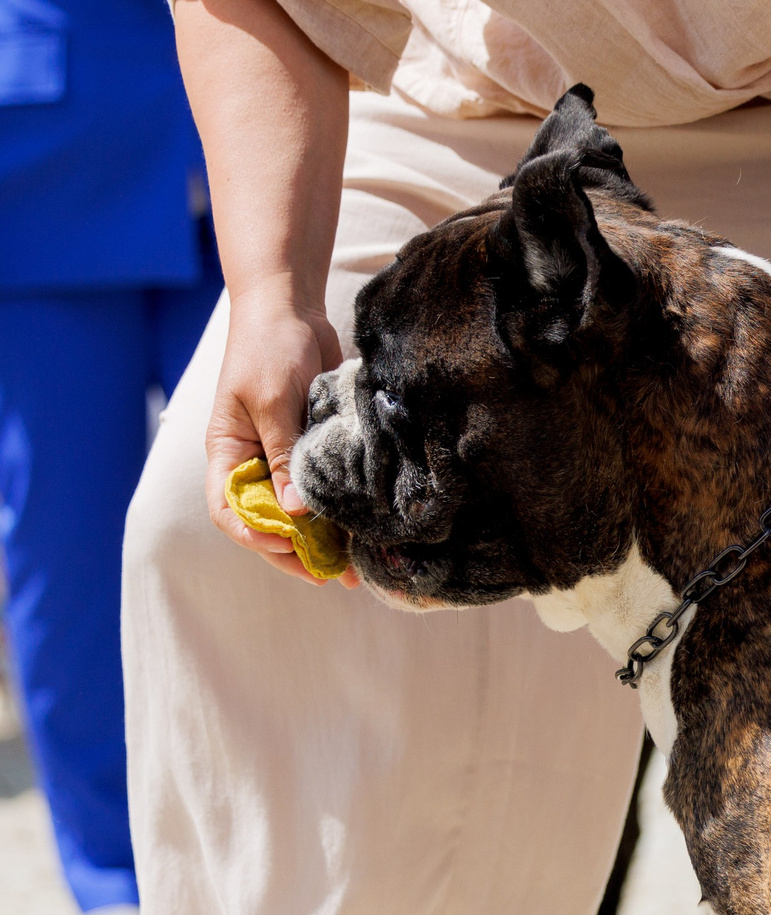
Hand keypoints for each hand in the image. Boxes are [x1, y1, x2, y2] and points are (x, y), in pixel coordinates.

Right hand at [202, 289, 342, 583]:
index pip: (230, 511)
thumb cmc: (270, 346)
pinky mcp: (313, 449)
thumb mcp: (273, 400)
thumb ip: (283, 454)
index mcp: (229, 453)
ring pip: (299, 513)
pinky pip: (324, 490)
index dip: (258, 537)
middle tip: (339, 575)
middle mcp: (255, 462)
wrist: (291, 308)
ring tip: (360, 565)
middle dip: (299, 552)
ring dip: (326, 539)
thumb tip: (294, 511)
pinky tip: (367, 530)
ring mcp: (284, 457)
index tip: (294, 550)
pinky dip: (341, 512)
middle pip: (269, 522)